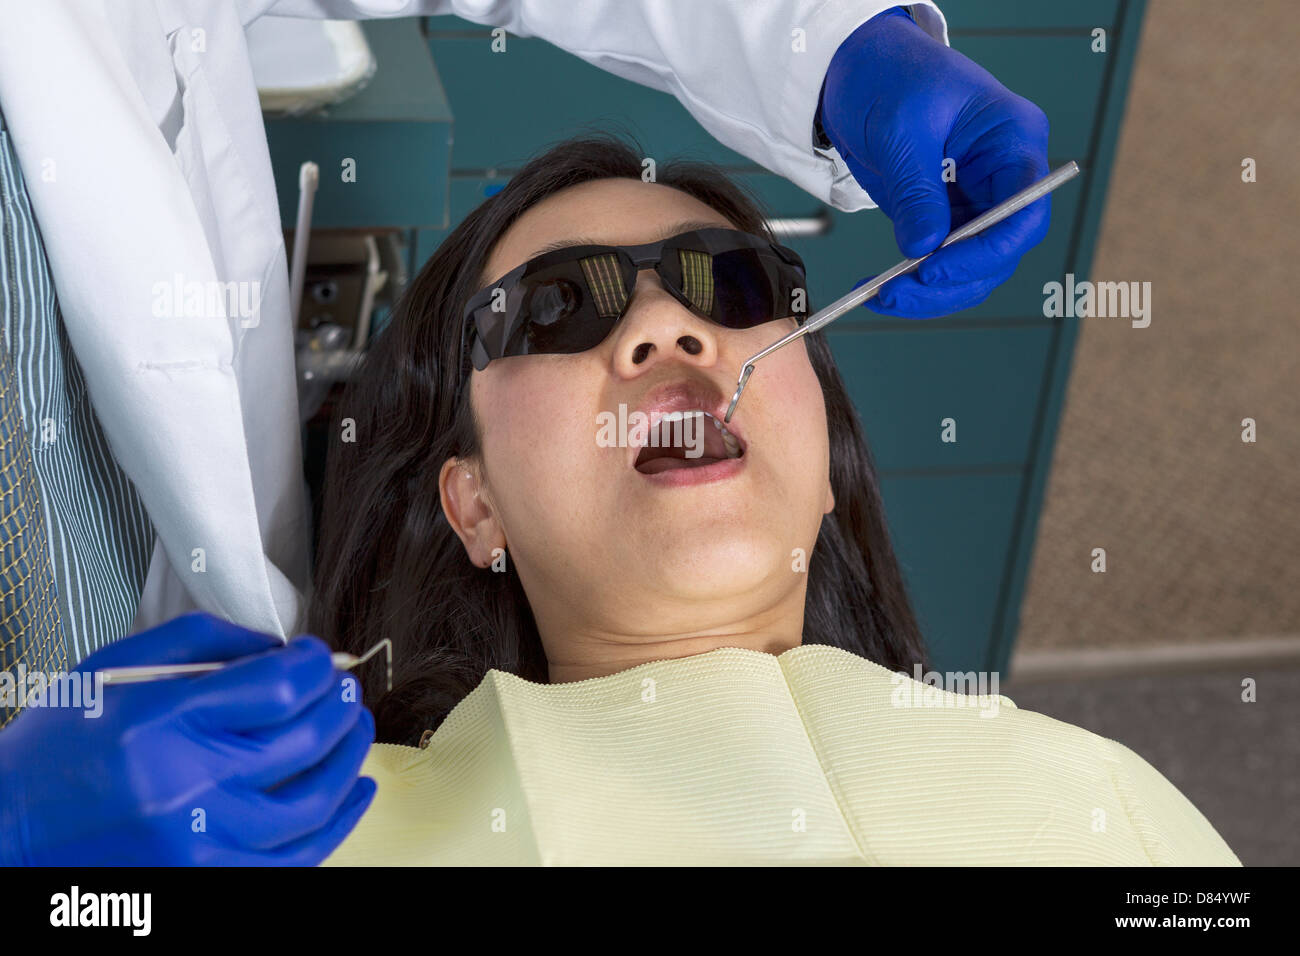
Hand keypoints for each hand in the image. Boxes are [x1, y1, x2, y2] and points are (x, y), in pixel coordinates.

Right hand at [0, 611, 375, 864]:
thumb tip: (281, 647)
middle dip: (339, 703)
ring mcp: (201, 843)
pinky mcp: (208, 880)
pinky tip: (355, 789)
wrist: (9, 829)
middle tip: (344, 688)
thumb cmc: (60, 746)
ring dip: (349, 756)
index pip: (279, 688)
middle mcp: (186, 787)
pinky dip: (338, 821)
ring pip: (313, 800)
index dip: (314, 665)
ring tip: (355, 726)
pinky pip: (297, 856)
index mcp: (163, 724)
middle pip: (305, 739)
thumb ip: (206, 643)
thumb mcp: (118, 668)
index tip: (317, 655)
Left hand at [819, 6, 1050, 316]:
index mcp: (1012, 140)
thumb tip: (924, 248)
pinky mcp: (942, 214)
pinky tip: (878, 289)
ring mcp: (973, 198)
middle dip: (950, 281)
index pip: (1023, 212)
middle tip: (897, 292)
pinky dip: (912, 280)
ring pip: (970, 267)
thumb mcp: (901, 129)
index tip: (936, 270)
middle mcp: (1002, 175)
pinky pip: (940, 260)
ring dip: (929, 292)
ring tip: (881, 297)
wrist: (855, 66)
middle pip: (998, 251)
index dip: (987, 251)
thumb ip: (917, 191)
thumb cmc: (889, 74)